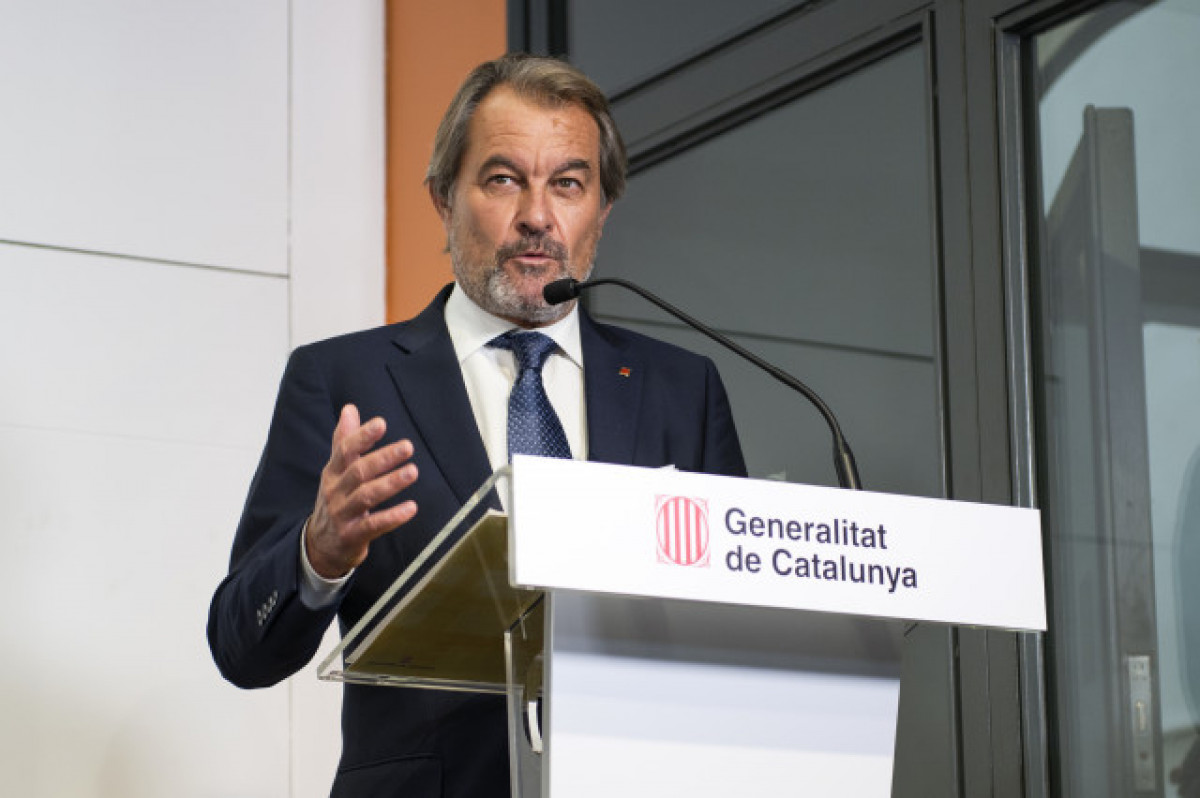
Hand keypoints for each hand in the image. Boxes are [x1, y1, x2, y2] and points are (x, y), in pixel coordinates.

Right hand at [305, 404, 417, 577]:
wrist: (320, 546)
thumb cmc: (335, 500)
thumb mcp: (336, 471)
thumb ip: (345, 440)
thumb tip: (350, 408)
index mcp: (333, 473)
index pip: (345, 450)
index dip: (362, 436)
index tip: (381, 423)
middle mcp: (335, 491)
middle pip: (359, 471)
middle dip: (384, 458)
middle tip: (408, 446)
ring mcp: (342, 514)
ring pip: (366, 496)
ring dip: (390, 483)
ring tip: (413, 471)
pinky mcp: (352, 536)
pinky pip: (373, 525)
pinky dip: (392, 517)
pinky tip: (411, 508)